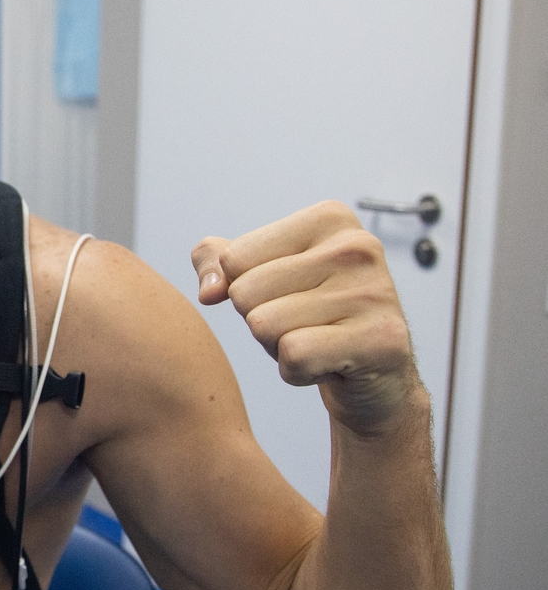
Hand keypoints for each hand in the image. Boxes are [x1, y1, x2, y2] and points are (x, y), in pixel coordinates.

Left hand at [190, 201, 423, 435]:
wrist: (374, 371)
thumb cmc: (310, 315)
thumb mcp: (258, 273)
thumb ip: (214, 260)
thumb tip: (208, 291)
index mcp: (329, 218)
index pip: (234, 259)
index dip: (245, 289)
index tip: (287, 296)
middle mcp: (356, 247)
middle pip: (245, 293)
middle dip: (260, 321)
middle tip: (302, 325)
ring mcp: (373, 292)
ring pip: (264, 326)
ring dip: (277, 347)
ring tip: (317, 342)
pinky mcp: (381, 340)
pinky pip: (294, 356)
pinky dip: (297, 371)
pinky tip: (329, 365)